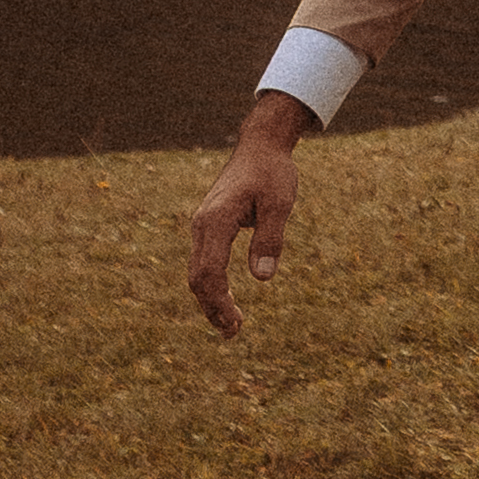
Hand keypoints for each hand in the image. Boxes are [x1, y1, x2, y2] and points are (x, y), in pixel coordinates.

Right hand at [186, 98, 312, 337]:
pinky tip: (227, 301)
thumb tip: (262, 279)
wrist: (260, 146)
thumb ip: (270, 238)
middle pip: (198, 278)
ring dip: (211, 301)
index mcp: (217, 220)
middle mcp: (202, 225)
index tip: (237, 322)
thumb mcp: (280, 202)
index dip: (220, 302)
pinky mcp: (208, 227)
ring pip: (198, 272)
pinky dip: (212, 285)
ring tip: (231, 327)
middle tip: (234, 333)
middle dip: (212, 308)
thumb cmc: (273, 172)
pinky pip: (204, 263)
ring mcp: (202, 226)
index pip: (210, 271)